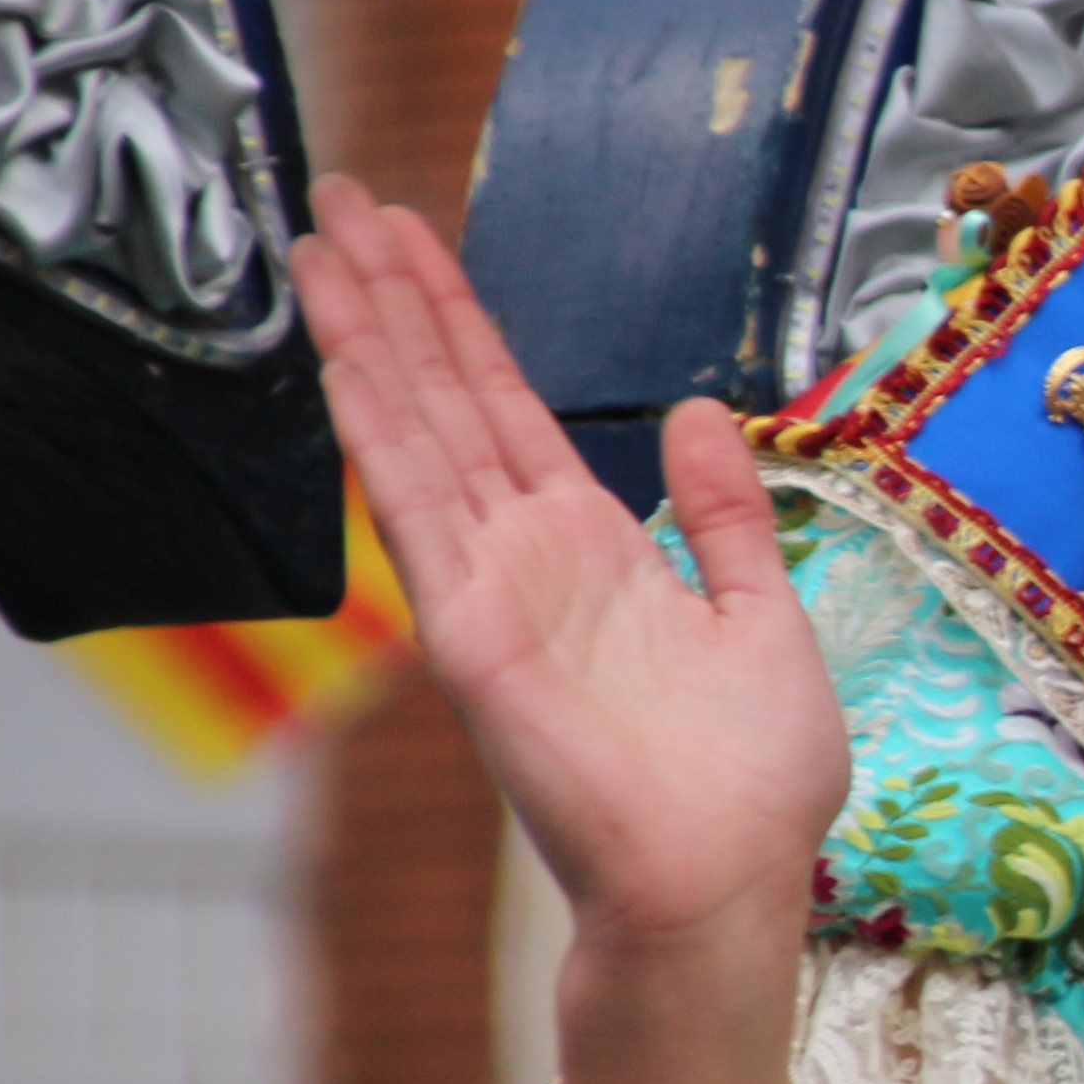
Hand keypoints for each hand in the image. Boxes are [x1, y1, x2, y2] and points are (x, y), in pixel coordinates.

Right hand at [296, 179, 848, 973]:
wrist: (723, 885)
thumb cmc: (747, 786)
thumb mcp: (764, 616)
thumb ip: (723, 515)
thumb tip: (698, 413)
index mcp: (592, 551)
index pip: (507, 410)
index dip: (460, 322)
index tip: (414, 239)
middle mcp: (524, 559)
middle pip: (443, 399)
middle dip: (393, 297)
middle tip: (339, 198)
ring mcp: (486, 591)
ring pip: (415, 434)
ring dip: (368, 337)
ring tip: (319, 244)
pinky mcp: (468, 634)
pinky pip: (416, 514)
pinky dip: (381, 432)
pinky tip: (346, 358)